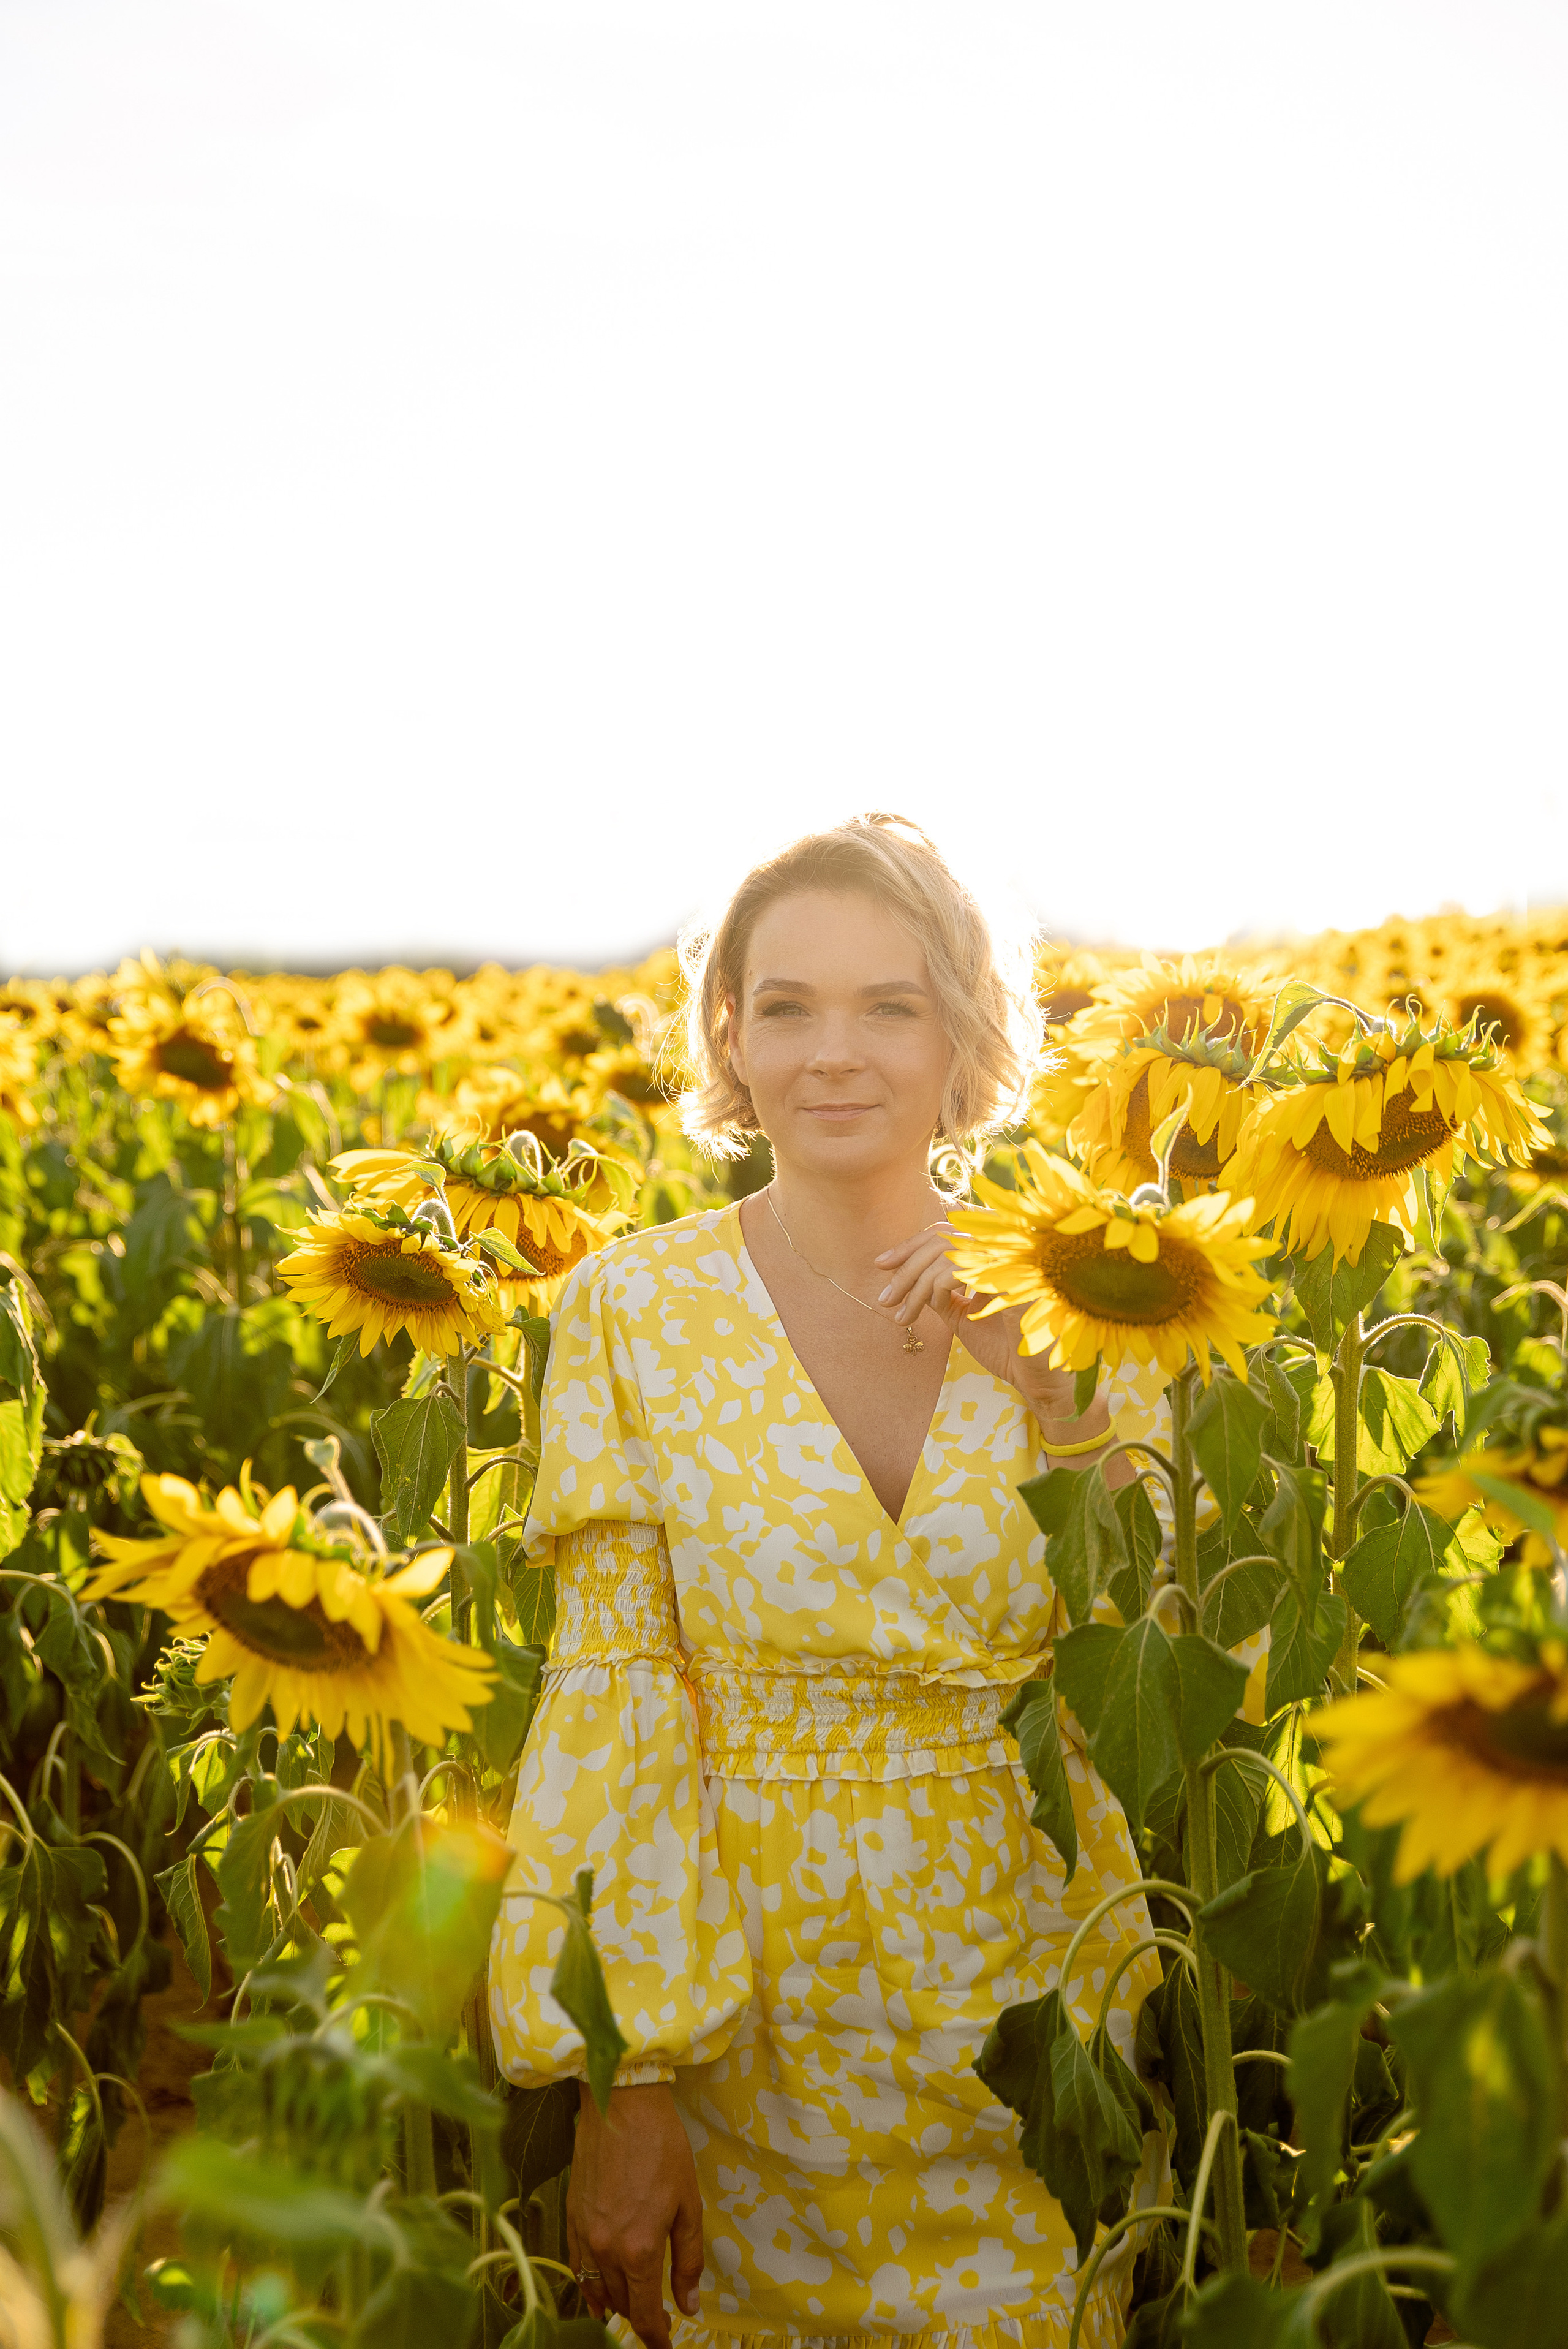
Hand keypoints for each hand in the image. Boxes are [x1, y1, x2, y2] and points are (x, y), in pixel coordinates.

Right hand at [567, 2082, 703, 2348]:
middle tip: (659, 2318)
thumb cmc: (662, 2147)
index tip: (666, 2344)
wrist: (621, 2104)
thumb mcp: (688, 2204)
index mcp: (639, 2251)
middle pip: (621, 2303)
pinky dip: (589, 2284)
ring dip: (615, 2302)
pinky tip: (598, 2289)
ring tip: (630, 2308)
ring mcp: (584, 2234)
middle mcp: (606, 2251)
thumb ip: (688, 2260)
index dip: (657, 2336)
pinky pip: (577, 2266)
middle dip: (640, 2316)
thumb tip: (689, 2305)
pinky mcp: (571, 2217)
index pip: (645, 2314)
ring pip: (597, 2289)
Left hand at [875, 1221, 1126, 1477]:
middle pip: (943, 1237)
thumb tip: (906, 1273)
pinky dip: (939, 1286)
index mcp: (996, 1253)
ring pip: (948, 1252)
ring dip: (916, 1284)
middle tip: (884, 1299)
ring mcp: (1013, 1259)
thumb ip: (940, 1290)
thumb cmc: (1006, 1347)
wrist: (1039, 1381)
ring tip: (900, 1316)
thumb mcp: (962, 1314)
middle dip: (906, 1268)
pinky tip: (932, 1307)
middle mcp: (1007, 1248)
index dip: (911, 1245)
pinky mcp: (1015, 1278)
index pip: (947, 1231)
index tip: (881, 1264)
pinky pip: (963, 1269)